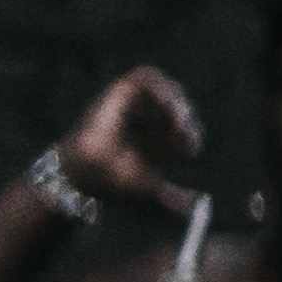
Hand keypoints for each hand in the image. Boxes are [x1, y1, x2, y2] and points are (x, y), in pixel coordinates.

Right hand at [56, 67, 201, 213]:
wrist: (86, 175)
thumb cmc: (113, 181)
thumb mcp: (149, 187)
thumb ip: (171, 196)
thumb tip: (195, 205)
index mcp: (155, 138)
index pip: (184, 127)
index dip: (192, 135)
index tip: (190, 150)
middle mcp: (145, 120)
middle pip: (178, 105)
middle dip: (186, 118)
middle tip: (184, 133)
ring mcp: (132, 105)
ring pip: (165, 88)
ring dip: (176, 101)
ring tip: (176, 120)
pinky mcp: (119, 93)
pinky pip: (145, 76)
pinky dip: (160, 86)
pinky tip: (166, 105)